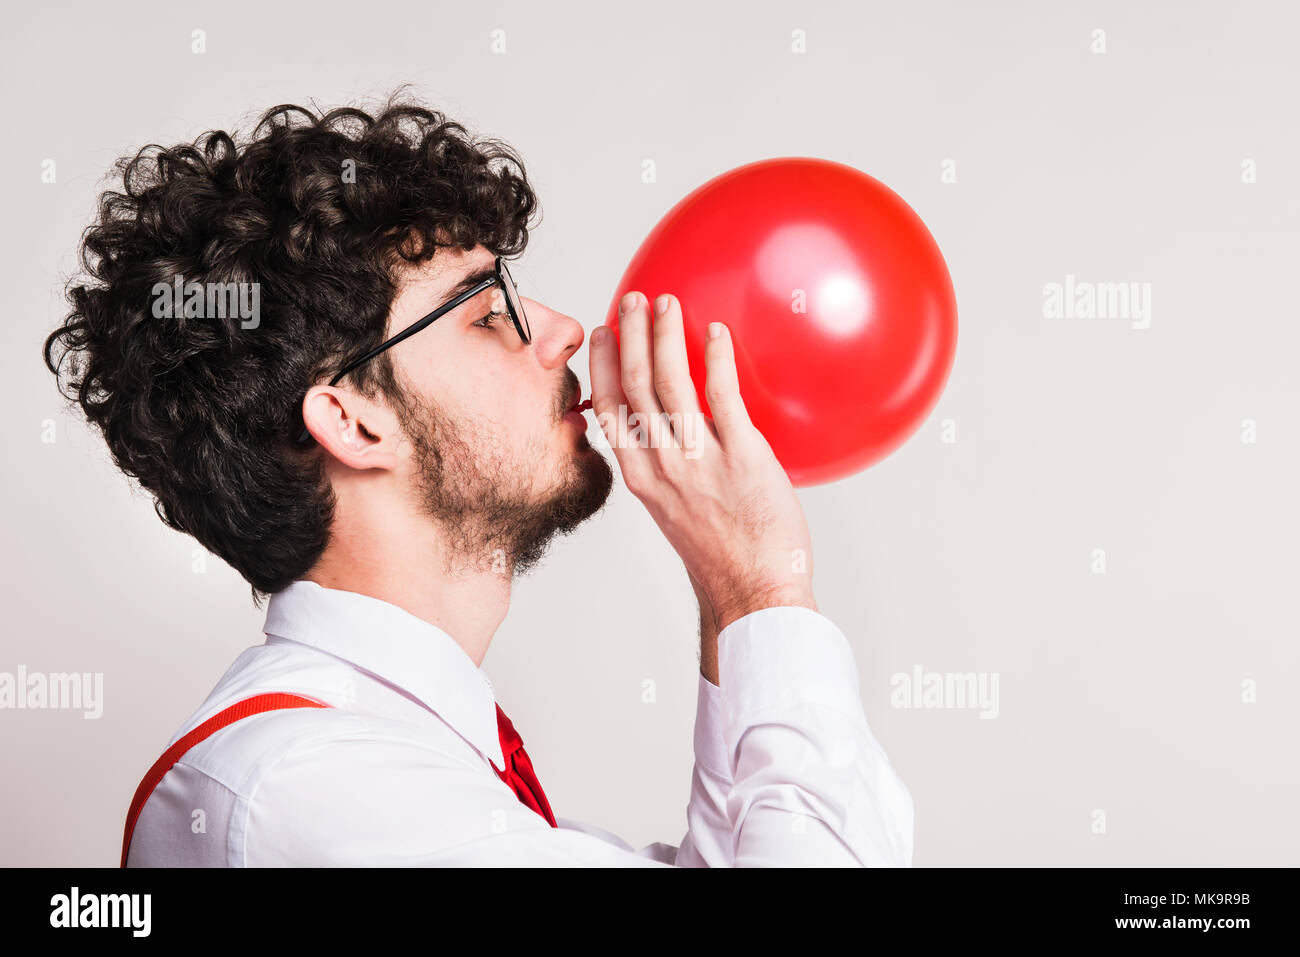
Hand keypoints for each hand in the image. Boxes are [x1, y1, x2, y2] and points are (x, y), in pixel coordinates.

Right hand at [588, 292, 816, 665]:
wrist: (753, 590)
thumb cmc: (719, 556)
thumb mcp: (674, 511)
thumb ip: (665, 471)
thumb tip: (671, 436)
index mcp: (641, 478)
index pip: (611, 409)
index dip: (606, 365)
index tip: (606, 333)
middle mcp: (662, 465)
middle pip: (634, 385)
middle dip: (631, 335)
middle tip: (634, 301)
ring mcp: (699, 460)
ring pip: (669, 382)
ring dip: (665, 335)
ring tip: (667, 304)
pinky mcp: (742, 456)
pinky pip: (722, 395)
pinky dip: (715, 358)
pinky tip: (714, 334)